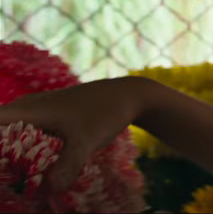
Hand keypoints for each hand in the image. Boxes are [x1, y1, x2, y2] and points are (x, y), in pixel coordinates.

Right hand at [0, 76, 150, 190]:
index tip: (1, 164)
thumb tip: (50, 190)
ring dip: (9, 152)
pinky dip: (23, 149)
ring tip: (16, 174)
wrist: (128, 96)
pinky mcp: (46, 117)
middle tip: (8, 175)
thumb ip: (67, 165)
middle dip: (1, 155)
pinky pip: (23, 133)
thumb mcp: (86, 141)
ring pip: (9, 132)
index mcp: (24, 110)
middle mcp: (23, 108)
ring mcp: (34, 111)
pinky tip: (33, 167)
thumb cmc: (104, 113)